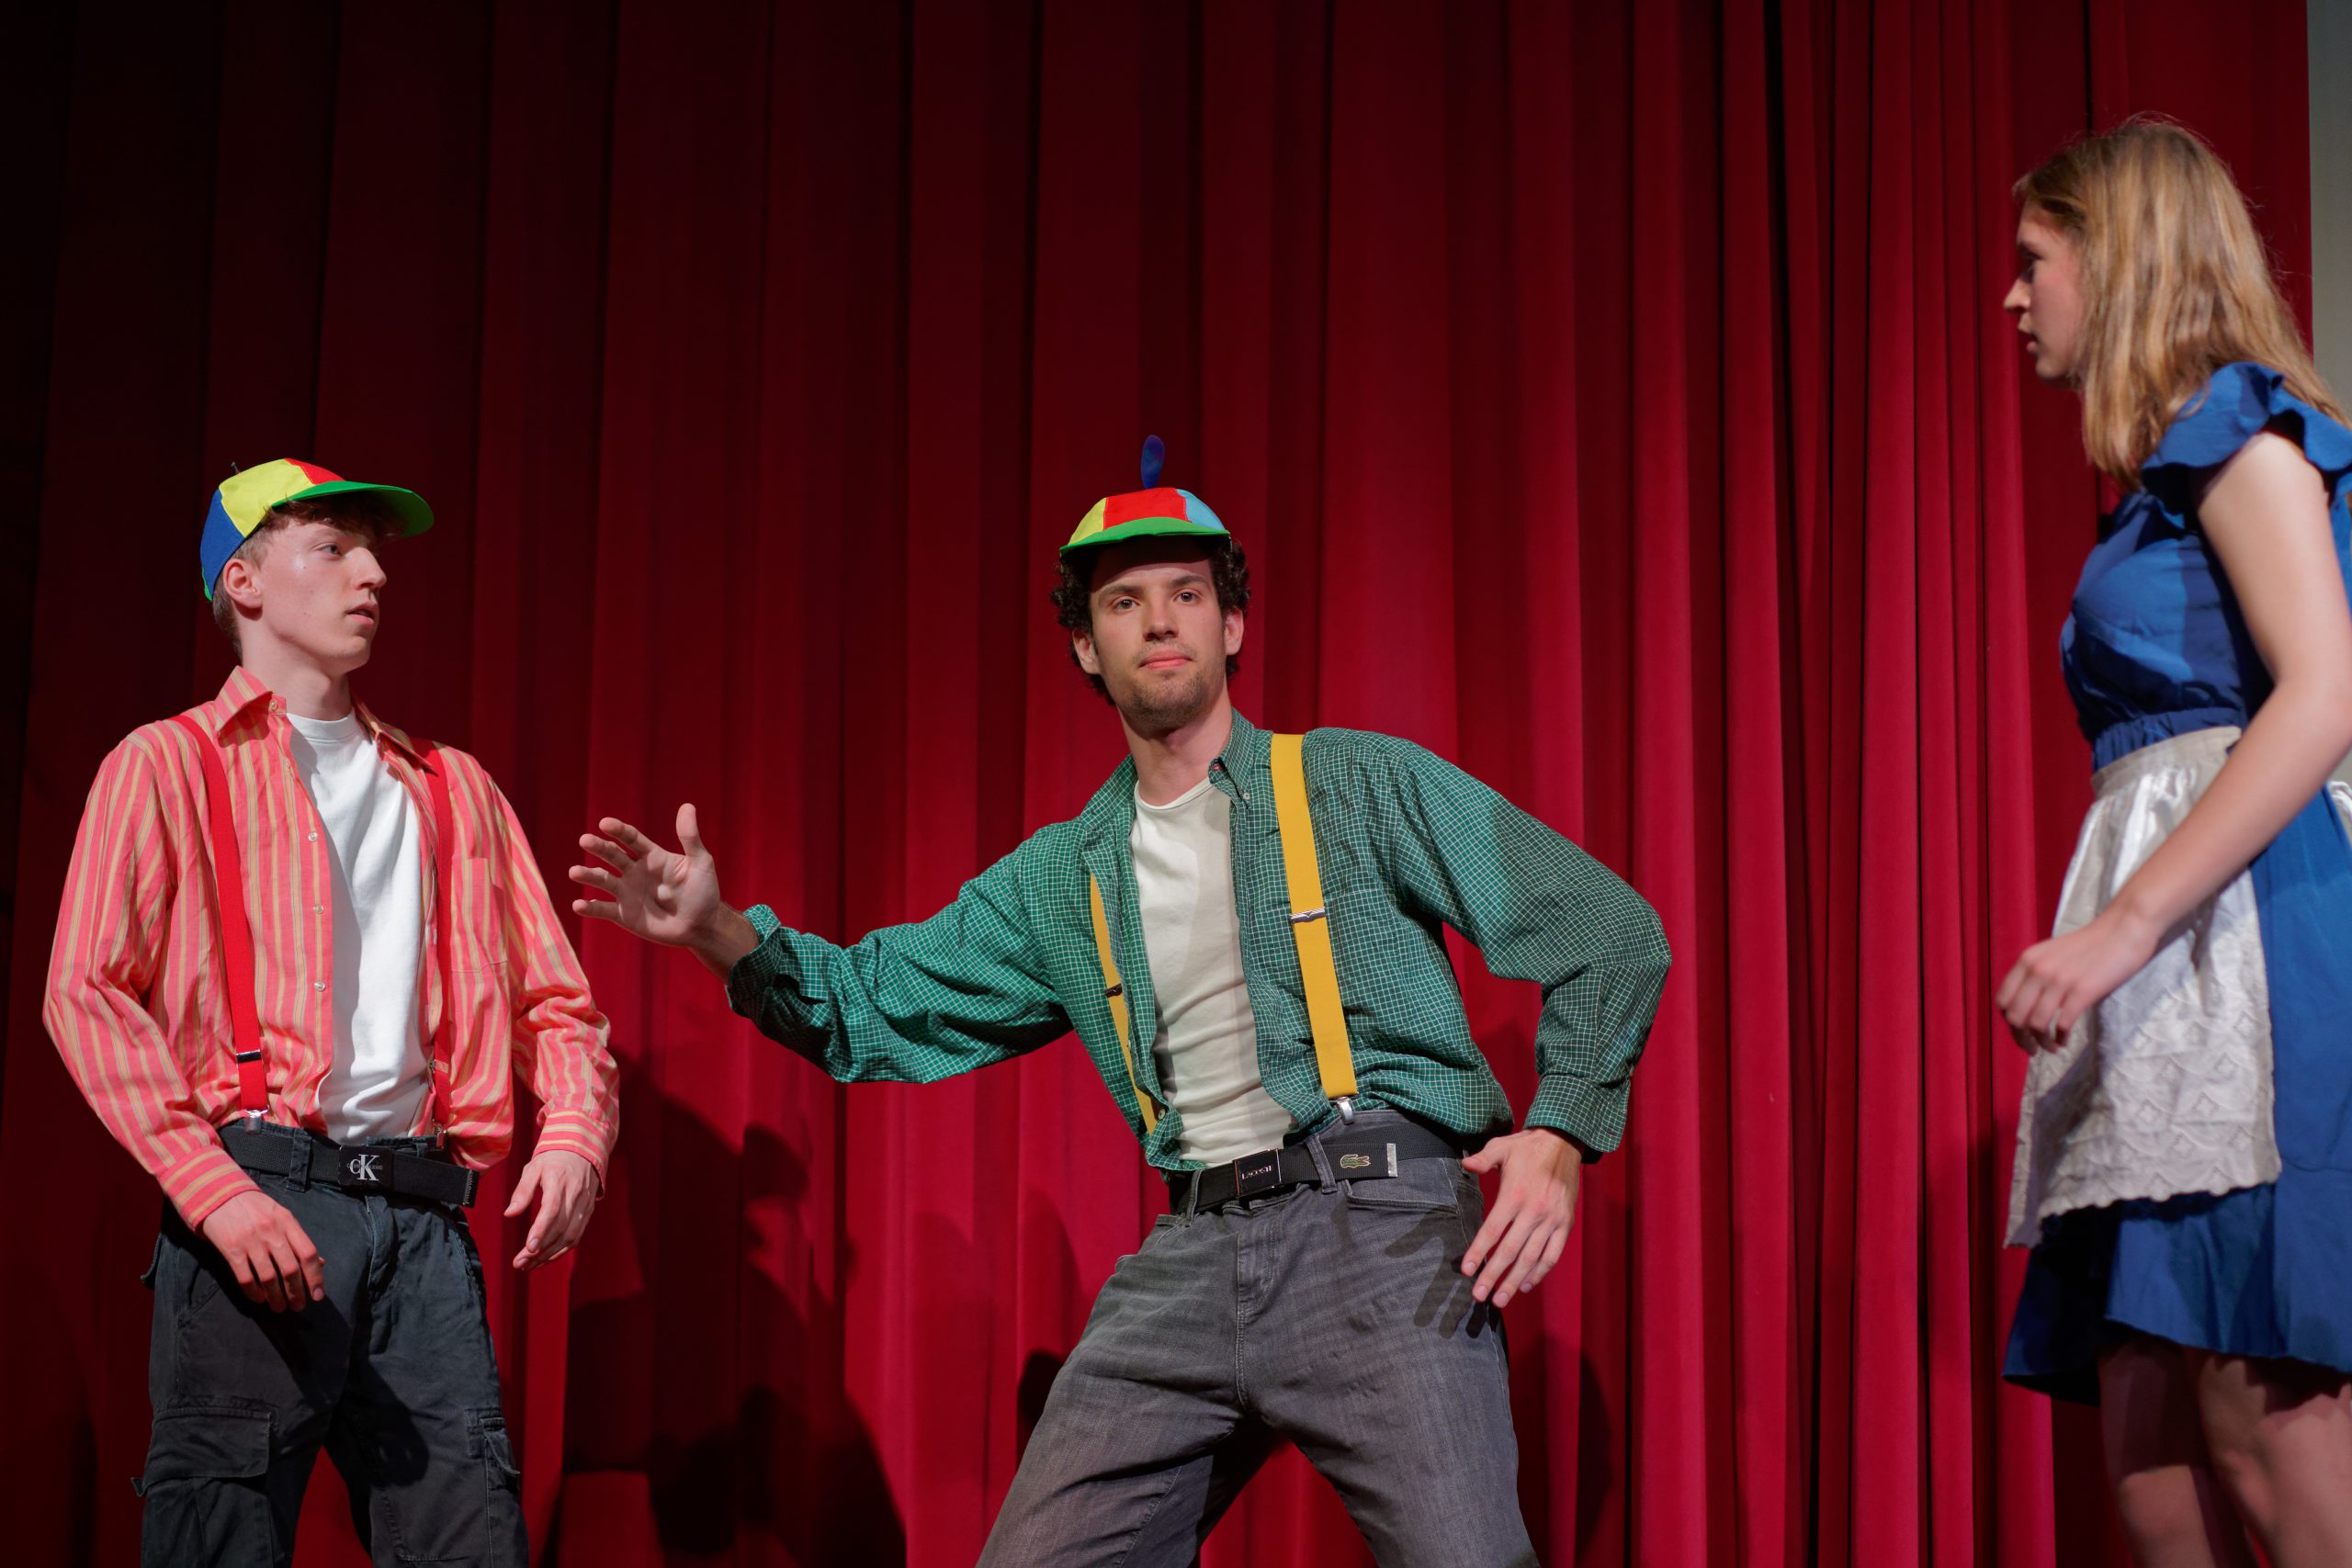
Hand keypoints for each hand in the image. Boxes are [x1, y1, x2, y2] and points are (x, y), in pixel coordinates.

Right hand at [198, 1190, 326, 1312]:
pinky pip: (245, 1277)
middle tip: (298, 1306)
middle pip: (290, 1269)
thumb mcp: (282, 1216)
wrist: (221, 1196)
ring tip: (279, 1307)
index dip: (315, 1277)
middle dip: (296, 1292)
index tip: (317, 1295)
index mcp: (288, 1223)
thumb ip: (299, 1239)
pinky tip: (260, 1298)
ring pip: (268, 1277)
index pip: (308, 1253)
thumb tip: (320, 1262)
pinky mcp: (231, 1250)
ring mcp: (250, 1241)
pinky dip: (254, 1292)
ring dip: (276, 1297)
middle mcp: (271, 1232)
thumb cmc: (256, 1208)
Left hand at [503, 1149, 598, 1270]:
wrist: (583, 1151)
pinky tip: (545, 1258)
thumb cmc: (553, 1160)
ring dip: (549, 1255)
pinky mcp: (588, 1213)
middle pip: (559, 1228)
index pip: (552, 1210)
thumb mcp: (533, 1168)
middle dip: (539, 1250)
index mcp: (560, 1181)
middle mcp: (576, 1195)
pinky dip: (560, 1251)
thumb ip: (522, 1191)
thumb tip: (509, 1214)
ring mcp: (584, 1206)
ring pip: (569, 1237)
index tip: (528, 1248)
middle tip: (519, 1264)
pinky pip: (576, 1237)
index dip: (541, 1230)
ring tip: (528, 1266)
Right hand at [571, 805, 729, 951]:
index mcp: (652, 857)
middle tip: (585, 840)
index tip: (605, 823)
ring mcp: (627, 893)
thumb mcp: (701, 863)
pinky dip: (590, 908)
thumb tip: (687, 806)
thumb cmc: (704, 892)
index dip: (619, 831)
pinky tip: (578, 905)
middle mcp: (635, 871)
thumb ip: (690, 838)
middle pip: (612, 855)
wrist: (701, 926)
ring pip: (603, 881)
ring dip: (588, 875)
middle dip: (599, 847)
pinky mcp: (624, 915)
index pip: (631, 839)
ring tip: (575, 872)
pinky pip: (603, 909)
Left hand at [1459, 1128, 1581, 1307]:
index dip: (1479, 1252)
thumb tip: (1466, 1165)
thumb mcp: (1502, 1147)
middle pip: (1510, 1251)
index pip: (1493, 1230)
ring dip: (1515, 1281)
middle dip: (1493, 1276)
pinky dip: (1539, 1272)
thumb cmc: (1528, 1148)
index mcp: (1515, 1195)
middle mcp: (1534, 1212)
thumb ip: (1483, 1158)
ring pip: (1531, 1259)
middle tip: (1479, 1296)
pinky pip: (1552, 1255)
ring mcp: (1552, 1221)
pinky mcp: (1565, 1225)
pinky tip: (1525, 1285)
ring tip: (1500, 1300)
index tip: (1467, 1270)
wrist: (1564, 1143)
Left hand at [1996, 906, 2160, 1052]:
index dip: (2008, 1022)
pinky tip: (2064, 1041)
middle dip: (2021, 1038)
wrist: (2124, 928)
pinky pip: (2061, 1024)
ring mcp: (2060, 980)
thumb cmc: (2091, 943)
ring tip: (2051, 1047)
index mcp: (2027, 960)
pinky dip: (2059, 1038)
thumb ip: (2036, 972)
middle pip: (2015, 1016)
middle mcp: (2038, 970)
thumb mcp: (2052, 952)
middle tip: (2033, 1049)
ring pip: (2036, 1024)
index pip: (2003, 1000)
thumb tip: (2025, 1004)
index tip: (2019, 1032)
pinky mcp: (2083, 990)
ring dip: (2041, 1042)